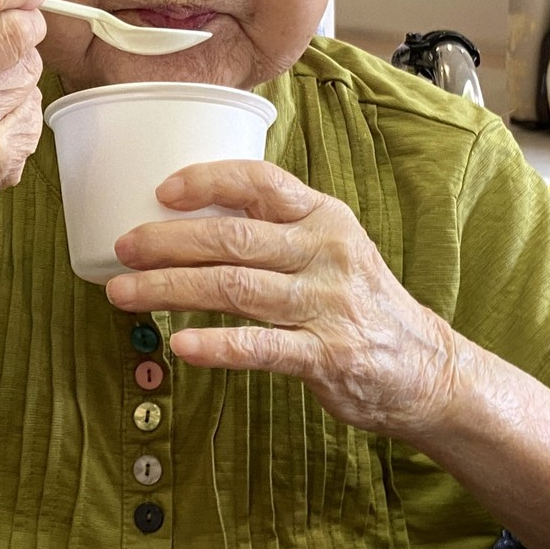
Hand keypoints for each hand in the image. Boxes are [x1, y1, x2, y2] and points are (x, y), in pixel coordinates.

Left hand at [105, 160, 463, 443]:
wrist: (427, 368)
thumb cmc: (359, 301)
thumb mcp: (332, 246)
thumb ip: (276, 227)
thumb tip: (191, 213)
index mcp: (324, 216)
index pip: (261, 181)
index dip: (207, 180)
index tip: (160, 191)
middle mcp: (327, 253)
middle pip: (234, 237)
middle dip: (168, 240)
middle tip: (122, 248)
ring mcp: (328, 305)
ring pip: (235, 288)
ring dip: (170, 289)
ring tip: (124, 293)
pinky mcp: (327, 356)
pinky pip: (260, 347)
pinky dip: (216, 346)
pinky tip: (179, 345)